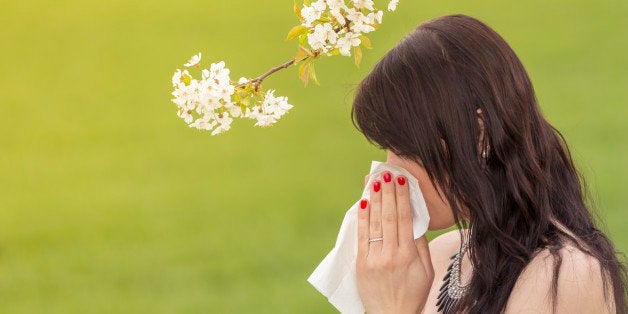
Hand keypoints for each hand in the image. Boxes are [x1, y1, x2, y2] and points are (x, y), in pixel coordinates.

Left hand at [356, 172, 433, 313]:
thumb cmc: (413, 294)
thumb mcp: (427, 271)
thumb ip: (420, 246)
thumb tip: (414, 222)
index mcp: (408, 255)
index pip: (404, 219)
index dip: (402, 197)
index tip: (401, 180)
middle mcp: (390, 255)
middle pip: (387, 216)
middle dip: (386, 192)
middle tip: (385, 173)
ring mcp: (373, 259)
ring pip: (373, 223)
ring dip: (373, 199)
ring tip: (373, 181)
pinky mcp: (361, 263)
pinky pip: (361, 236)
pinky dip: (362, 218)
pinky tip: (362, 203)